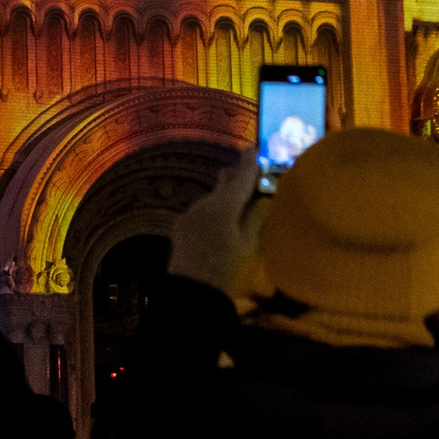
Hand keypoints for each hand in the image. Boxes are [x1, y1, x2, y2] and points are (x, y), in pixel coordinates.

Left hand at [166, 154, 263, 290]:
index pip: (240, 178)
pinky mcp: (180, 224)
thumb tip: (258, 199)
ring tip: (236, 206)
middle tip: (248, 172)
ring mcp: (189, 213)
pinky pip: (200, 212)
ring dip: (223, 199)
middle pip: (223, 183)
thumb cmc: (227, 268)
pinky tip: (217, 225)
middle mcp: (204, 203)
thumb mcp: (248, 243)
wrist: (193, 290)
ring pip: (211, 199)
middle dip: (235, 177)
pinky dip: (211, 213)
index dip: (248, 163)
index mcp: (224, 207)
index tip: (253, 148)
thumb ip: (253, 217)